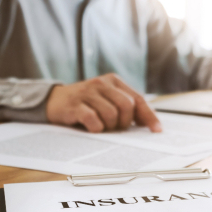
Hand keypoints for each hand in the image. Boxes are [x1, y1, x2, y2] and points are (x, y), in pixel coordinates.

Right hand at [46, 73, 161, 132]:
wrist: (54, 100)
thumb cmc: (87, 103)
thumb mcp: (107, 99)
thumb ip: (125, 106)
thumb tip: (148, 123)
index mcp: (114, 81)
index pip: (138, 99)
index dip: (149, 115)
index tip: (157, 130)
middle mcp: (102, 83)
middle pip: (127, 106)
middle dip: (125, 122)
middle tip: (117, 129)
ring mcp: (87, 92)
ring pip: (111, 113)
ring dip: (109, 126)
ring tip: (102, 127)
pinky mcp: (74, 104)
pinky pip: (93, 118)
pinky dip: (96, 128)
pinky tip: (92, 128)